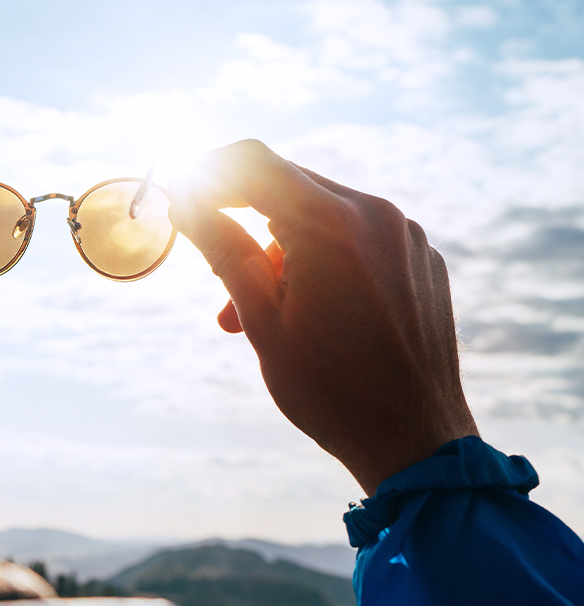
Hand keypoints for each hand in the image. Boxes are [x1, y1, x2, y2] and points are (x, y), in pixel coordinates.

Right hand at [169, 140, 477, 495]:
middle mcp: (376, 214)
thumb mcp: (261, 319)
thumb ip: (222, 249)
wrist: (416, 442)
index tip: (183, 199)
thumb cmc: (330, 389)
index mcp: (331, 224)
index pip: (253, 163)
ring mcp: (405, 234)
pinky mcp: (421, 258)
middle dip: (243, 222)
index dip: (209, 172)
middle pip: (288, 185)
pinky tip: (311, 311)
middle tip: (221, 281)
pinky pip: (358, 236)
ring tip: (261, 314)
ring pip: (322, 213)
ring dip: (281, 249)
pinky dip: (323, 258)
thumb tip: (183, 201)